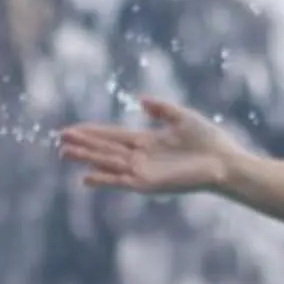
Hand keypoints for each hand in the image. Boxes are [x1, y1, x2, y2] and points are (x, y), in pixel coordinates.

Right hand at [56, 97, 246, 195]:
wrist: (224, 162)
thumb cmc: (208, 141)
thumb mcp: (182, 117)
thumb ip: (161, 109)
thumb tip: (141, 100)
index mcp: (147, 141)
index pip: (112, 136)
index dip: (92, 132)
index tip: (71, 128)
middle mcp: (141, 157)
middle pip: (104, 149)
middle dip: (82, 144)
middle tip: (59, 139)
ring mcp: (143, 171)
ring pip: (107, 163)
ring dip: (86, 158)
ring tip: (64, 153)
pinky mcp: (148, 184)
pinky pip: (120, 181)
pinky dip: (103, 180)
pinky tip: (85, 178)